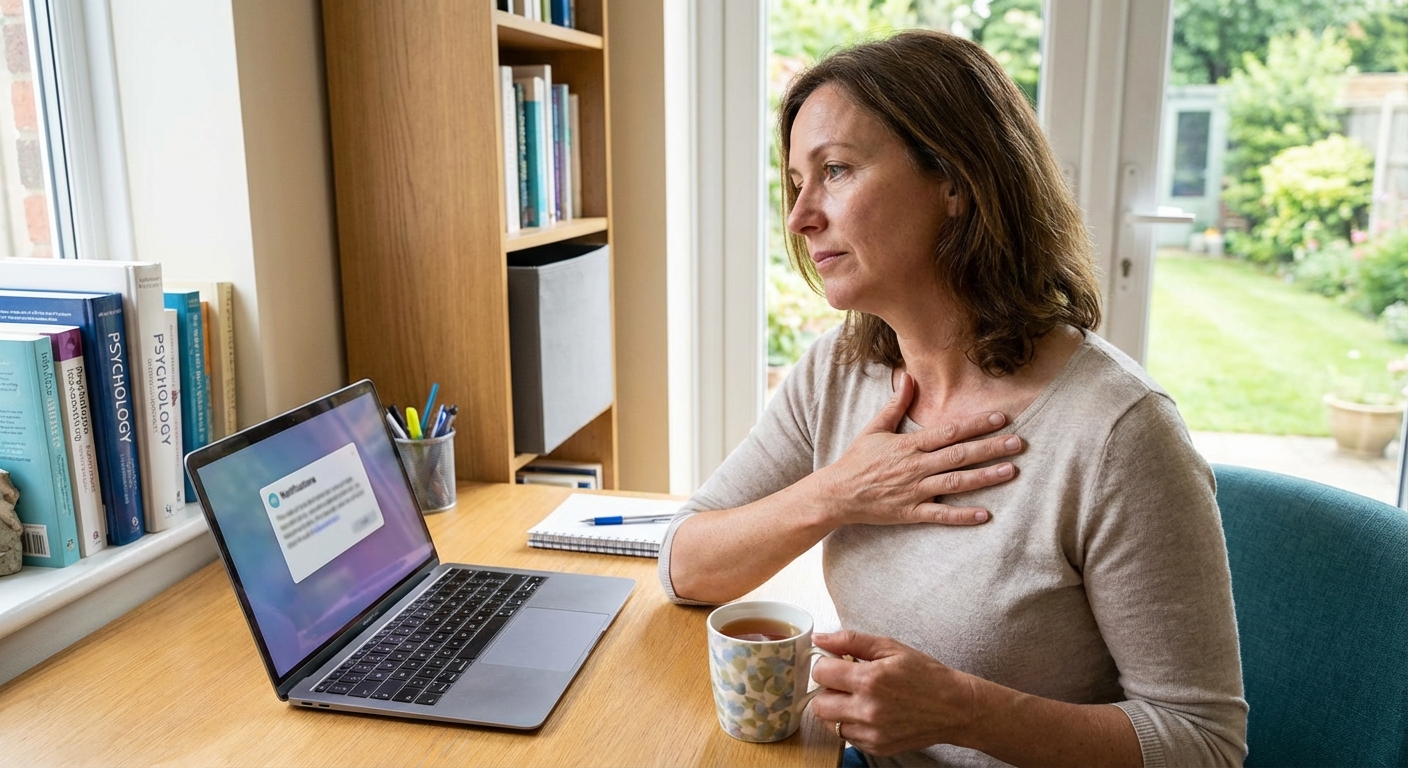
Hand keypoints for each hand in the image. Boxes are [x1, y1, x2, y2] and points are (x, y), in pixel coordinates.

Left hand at [809, 630, 977, 757]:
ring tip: (858, 698)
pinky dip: (852, 725)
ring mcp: (872, 733)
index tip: (837, 664)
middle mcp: (867, 710)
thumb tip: (820, 638)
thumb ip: (851, 641)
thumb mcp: (890, 647)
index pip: (820, 673)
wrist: (955, 708)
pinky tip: (870, 713)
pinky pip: (847, 737)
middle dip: (827, 690)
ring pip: (830, 722)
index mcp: (869, 680)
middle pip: (818, 703)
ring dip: (837, 709)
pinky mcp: (877, 747)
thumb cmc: (925, 674)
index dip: (826, 665)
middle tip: (844, 683)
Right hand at [815, 372, 1020, 525]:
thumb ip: (895, 404)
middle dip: (990, 448)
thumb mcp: (874, 428)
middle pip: (959, 455)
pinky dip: (962, 516)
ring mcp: (914, 491)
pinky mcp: (911, 512)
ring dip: (984, 477)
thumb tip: (908, 377)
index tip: (999, 418)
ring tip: (1011, 471)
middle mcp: (915, 467)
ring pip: (955, 483)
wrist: (836, 494)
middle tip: (1018, 443)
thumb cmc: (857, 460)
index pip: (948, 432)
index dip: (975, 424)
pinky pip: (940, 515)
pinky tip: (984, 515)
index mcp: (909, 445)